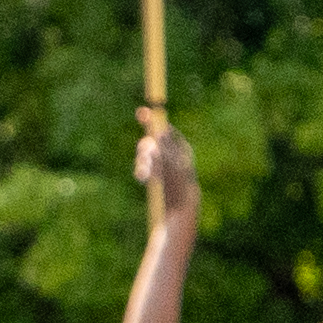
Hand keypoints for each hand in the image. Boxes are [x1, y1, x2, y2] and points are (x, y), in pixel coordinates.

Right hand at [131, 110, 198, 233]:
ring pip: (146, 156)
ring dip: (142, 161)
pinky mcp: (156, 179)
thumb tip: (157, 126)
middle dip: (145, 147)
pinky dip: (141, 171)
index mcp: (181, 149)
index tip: (142, 113)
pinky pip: (143, 168)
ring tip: (144, 173)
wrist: (180, 208)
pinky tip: (142, 178)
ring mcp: (164, 168)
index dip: (154, 121)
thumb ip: (163, 144)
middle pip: (154, 141)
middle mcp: (173, 157)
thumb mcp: (170, 161)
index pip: (166, 130)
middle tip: (142, 154)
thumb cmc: (178, 183)